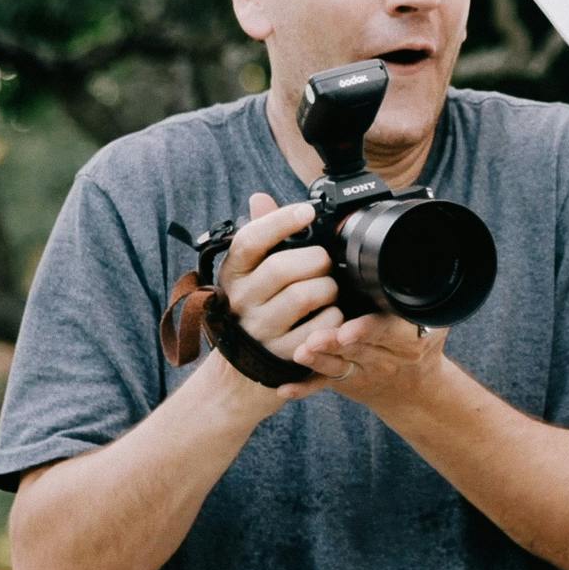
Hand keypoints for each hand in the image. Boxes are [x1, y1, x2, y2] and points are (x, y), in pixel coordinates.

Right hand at [213, 192, 346, 406]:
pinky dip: (334, 317)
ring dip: (328, 288)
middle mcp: (242, 301)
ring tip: (328, 290)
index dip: (280, 221)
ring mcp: (262, 329)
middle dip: (316, 259)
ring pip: (306, 295)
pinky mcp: (284, 353)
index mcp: (233, 274)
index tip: (307, 211)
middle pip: (283, 267)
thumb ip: (261, 236)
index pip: (250, 240)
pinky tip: (330, 314)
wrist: (244, 371)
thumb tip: (260, 198)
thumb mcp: (250, 274)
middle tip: (325, 263)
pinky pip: (322, 326)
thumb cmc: (256, 309)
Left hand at [291, 312, 448, 410]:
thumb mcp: (432, 321)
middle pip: (358, 348)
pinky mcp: (344, 382)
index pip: (388, 330)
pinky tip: (285, 388)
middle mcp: (386, 357)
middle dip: (334, 343)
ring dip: (318, 360)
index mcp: (409, 338)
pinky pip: (323, 384)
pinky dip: (304, 387)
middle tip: (314, 339)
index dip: (367, 330)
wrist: (417, 389)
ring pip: (338, 365)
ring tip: (300, 352)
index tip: (347, 330)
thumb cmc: (420, 342)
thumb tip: (407, 262)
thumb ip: (414, 299)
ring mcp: (363, 371)